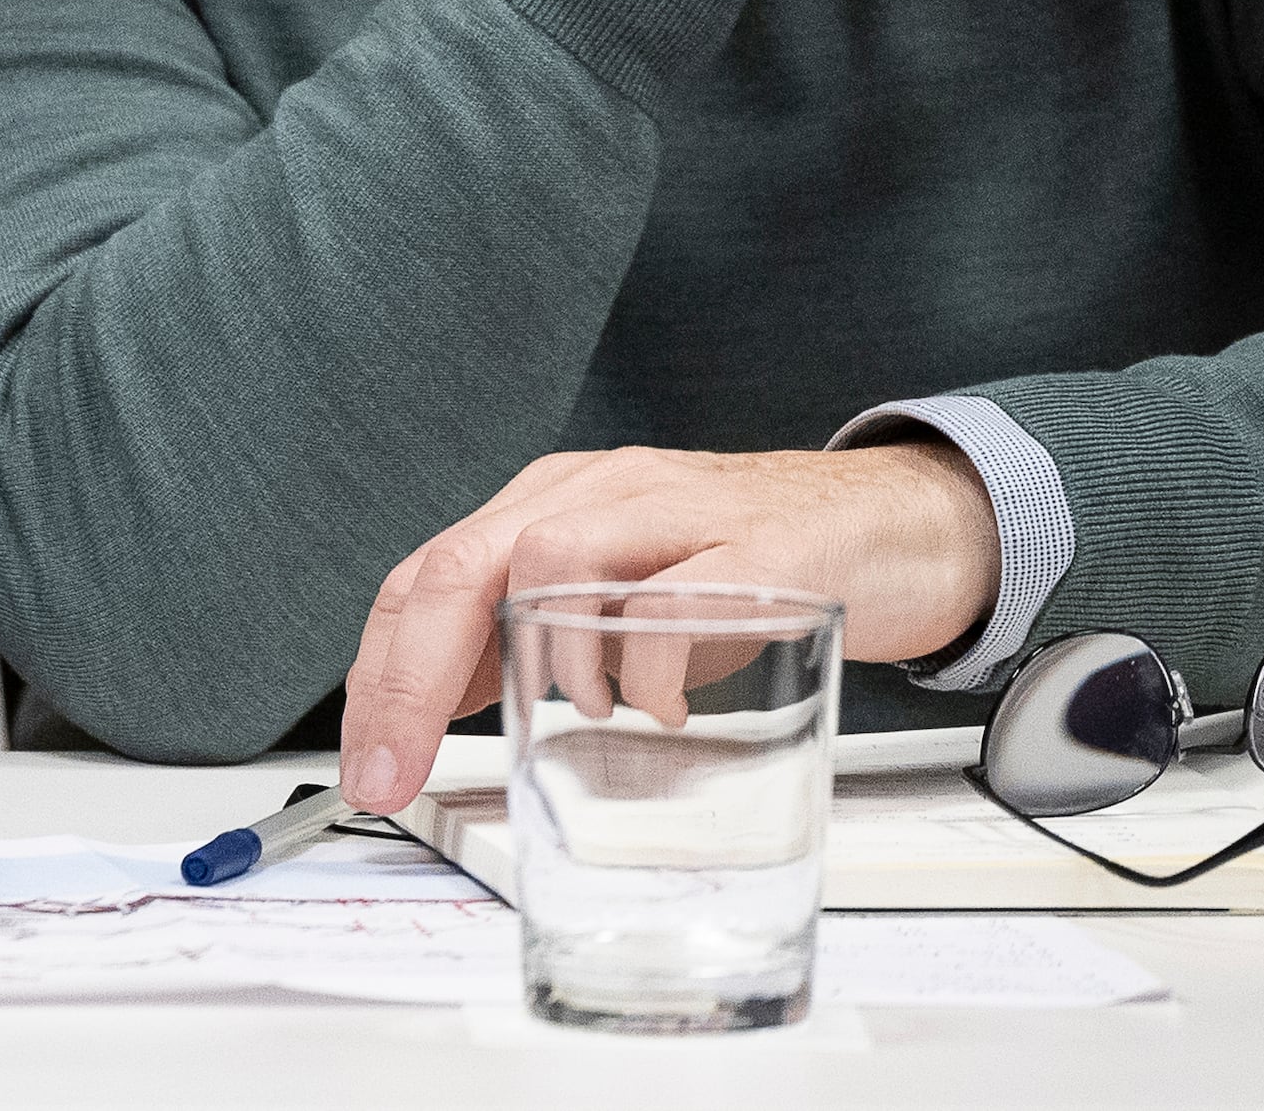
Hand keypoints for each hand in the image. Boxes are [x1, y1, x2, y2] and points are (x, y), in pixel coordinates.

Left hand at [332, 440, 998, 813]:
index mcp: (552, 502)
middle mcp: (601, 490)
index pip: (428, 575)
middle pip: (464, 566)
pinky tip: (666, 707)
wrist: (895, 522)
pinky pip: (675, 602)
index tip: (368, 763)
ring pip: (553, 563)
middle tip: (395, 773)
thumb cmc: (745, 566)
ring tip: (584, 713)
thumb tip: (436, 711)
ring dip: (545, 661)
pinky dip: (650, 670)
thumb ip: (533, 635)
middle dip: (409, 680)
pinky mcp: (762, 546)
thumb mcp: (620, 595)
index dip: (381, 672)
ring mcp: (679, 510)